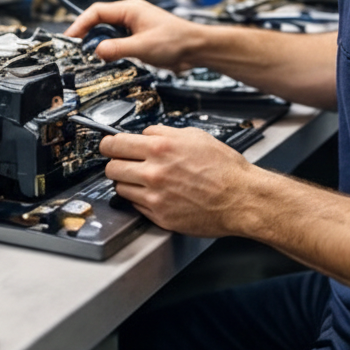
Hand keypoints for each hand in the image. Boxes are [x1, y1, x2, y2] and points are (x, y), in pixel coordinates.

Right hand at [65, 0, 204, 69]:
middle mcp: (130, 14)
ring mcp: (134, 26)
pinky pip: (117, 41)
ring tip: (89, 56)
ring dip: (99, 43)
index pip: (96, 12)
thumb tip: (97, 51)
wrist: (196, 48)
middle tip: (75, 49)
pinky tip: (108, 59)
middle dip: (86, 34)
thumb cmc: (176, 40)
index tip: (69, 37)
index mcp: (129, 9)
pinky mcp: (138, 37)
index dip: (80, 24)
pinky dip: (110, 49)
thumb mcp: (143, 47)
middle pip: (99, 21)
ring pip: (107, 32)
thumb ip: (117, 49)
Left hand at [99, 124, 253, 236]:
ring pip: (120, 188)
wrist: (241, 198)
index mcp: (161, 148)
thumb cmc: (225, 168)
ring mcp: (155, 197)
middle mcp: (154, 172)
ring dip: (128, 183)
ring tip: (145, 180)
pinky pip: (136, 205)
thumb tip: (145, 134)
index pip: (115, 144)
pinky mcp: (160, 216)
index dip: (109, 144)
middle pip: (111, 168)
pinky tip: (157, 194)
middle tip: (126, 163)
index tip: (108, 146)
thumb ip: (164, 133)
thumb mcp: (195, 136)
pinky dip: (141, 199)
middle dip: (117, 164)